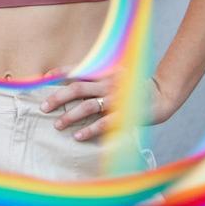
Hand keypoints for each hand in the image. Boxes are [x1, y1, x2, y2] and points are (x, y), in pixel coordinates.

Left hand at [39, 73, 177, 141]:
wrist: (161, 96)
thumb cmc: (132, 86)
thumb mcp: (114, 75)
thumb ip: (95, 77)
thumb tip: (69, 81)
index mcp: (104, 72)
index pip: (79, 69)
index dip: (61, 72)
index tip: (44, 78)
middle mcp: (108, 83)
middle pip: (77, 88)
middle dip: (58, 97)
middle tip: (43, 107)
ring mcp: (116, 99)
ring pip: (88, 106)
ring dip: (70, 116)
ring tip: (58, 125)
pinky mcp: (125, 115)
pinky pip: (104, 123)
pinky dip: (90, 129)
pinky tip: (78, 136)